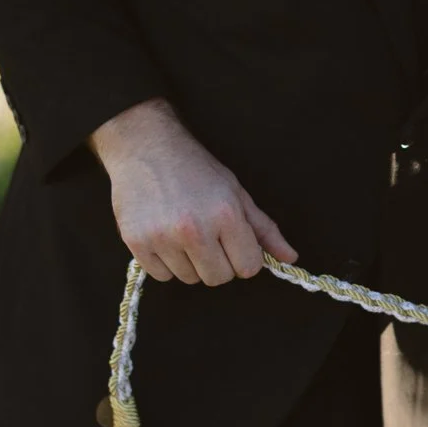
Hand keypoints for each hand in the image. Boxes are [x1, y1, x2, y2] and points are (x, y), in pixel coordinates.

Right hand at [91, 98, 297, 285]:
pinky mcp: (137, 243)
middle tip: (208, 237)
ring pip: (190, 279)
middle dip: (218, 263)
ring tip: (183, 232)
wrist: (145, 147)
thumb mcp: (236, 193)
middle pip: (218, 279)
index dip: (244, 258)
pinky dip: (165, 263)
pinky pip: (162, 277)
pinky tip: (164, 236)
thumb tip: (290, 258)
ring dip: (191, 263)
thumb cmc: (196, 169)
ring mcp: (163, 238)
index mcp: (225, 215)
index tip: (233, 244)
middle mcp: (194, 229)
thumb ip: (264, 229)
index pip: (248, 268)